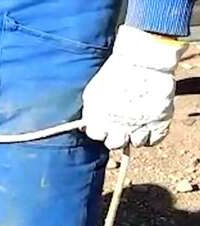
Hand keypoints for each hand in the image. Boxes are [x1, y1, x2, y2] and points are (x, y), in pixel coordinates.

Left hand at [82, 25, 187, 148]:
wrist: (144, 61)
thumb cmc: (116, 73)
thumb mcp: (93, 92)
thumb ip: (89, 112)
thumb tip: (85, 127)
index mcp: (99, 120)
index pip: (96, 135)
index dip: (100, 130)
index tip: (105, 123)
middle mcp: (118, 128)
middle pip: (114, 145)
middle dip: (117, 136)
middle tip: (122, 125)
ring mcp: (139, 127)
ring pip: (136, 143)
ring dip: (136, 135)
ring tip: (138, 121)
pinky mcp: (160, 123)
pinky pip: (155, 140)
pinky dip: (153, 135)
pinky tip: (150, 124)